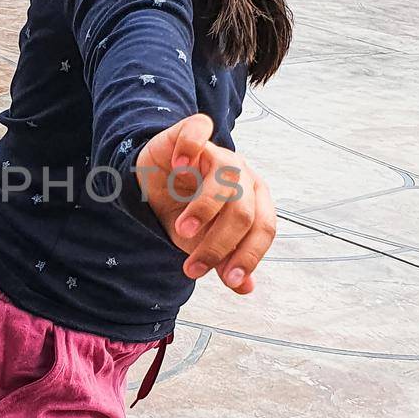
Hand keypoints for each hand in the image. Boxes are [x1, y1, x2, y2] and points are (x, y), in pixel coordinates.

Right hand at [135, 113, 275, 292]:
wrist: (154, 182)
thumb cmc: (184, 209)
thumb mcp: (202, 241)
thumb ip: (224, 262)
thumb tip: (245, 287)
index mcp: (254, 199)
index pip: (264, 228)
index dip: (249, 256)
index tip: (229, 280)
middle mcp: (241, 175)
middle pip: (244, 211)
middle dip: (218, 244)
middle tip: (193, 268)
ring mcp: (218, 152)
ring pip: (225, 179)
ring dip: (205, 209)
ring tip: (182, 230)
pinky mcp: (191, 133)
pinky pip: (199, 130)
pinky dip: (191, 146)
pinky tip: (179, 166)